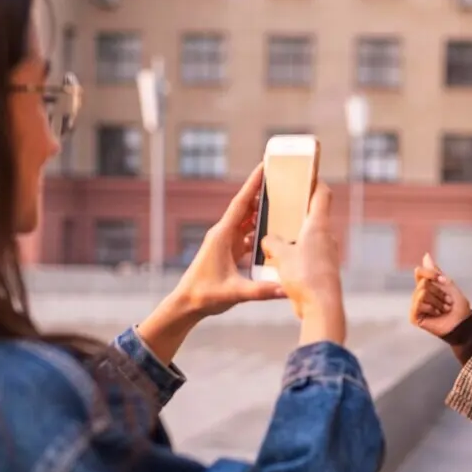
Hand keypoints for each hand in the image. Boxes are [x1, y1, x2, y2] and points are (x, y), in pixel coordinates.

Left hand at [136, 164, 285, 364]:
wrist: (187, 305)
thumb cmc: (204, 295)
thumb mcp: (234, 293)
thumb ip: (260, 290)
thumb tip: (285, 288)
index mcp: (222, 235)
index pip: (241, 204)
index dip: (253, 184)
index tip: (264, 166)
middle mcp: (223, 234)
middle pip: (246, 208)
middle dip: (262, 193)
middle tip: (281, 180)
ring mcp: (226, 243)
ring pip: (247, 222)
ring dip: (262, 213)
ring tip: (282, 204)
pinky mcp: (228, 252)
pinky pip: (247, 237)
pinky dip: (259, 233)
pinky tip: (273, 234)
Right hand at [261, 184, 346, 344]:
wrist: (321, 307)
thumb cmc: (304, 276)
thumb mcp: (280, 255)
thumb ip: (271, 242)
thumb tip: (267, 240)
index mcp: (317, 226)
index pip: (322, 194)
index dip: (315, 182)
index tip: (306, 175)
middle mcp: (325, 237)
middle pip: (312, 216)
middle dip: (296, 212)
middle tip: (279, 208)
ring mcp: (325, 254)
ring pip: (307, 238)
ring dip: (292, 237)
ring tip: (273, 239)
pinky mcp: (322, 270)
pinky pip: (306, 256)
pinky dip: (294, 255)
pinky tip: (279, 262)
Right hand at [409, 253, 471, 337]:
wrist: (463, 324)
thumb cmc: (459, 307)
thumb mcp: (448, 285)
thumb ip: (436, 272)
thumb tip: (426, 255)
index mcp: (426, 287)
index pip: (420, 272)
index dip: (432, 274)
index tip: (444, 281)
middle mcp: (418, 296)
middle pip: (424, 283)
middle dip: (439, 291)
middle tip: (447, 302)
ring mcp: (416, 306)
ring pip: (422, 292)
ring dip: (438, 301)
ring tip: (444, 309)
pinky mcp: (414, 317)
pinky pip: (419, 303)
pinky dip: (432, 308)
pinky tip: (437, 315)